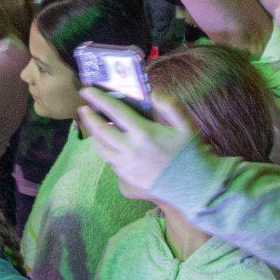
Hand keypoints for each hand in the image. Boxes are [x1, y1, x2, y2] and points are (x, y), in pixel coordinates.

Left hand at [76, 86, 198, 195]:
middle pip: (100, 131)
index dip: (98, 99)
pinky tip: (109, 145)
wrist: (195, 189)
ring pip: (101, 149)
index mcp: (144, 134)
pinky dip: (106, 151)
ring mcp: (126, 167)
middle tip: (83, 108)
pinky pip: (110, 162)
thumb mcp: (187, 125)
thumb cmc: (191, 154)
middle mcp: (130, 151)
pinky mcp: (126, 180)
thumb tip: (153, 93)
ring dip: (94, 135)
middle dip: (89, 117)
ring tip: (93, 126)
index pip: (114, 112)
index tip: (86, 91)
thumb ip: (171, 105)